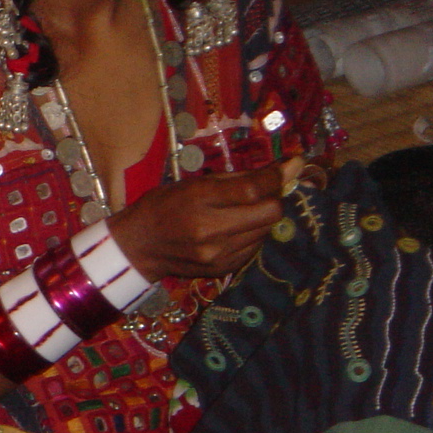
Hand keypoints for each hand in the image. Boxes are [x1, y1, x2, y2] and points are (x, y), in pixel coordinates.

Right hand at [109, 155, 304, 281]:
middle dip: (273, 198)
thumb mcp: (190, 184)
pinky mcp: (224, 269)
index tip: (293, 164)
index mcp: (199, 201)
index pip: (254, 189)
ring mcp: (220, 254)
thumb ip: (234, 179)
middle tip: (264, 191)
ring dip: (262, 216)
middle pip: (270, 212)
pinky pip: (255, 246)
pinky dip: (252, 234)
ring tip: (242, 210)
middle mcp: (212, 231)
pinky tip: (234, 229)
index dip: (278, 176)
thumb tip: (281, 169)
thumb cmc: (161, 206)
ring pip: (266, 230)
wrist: (138, 247)